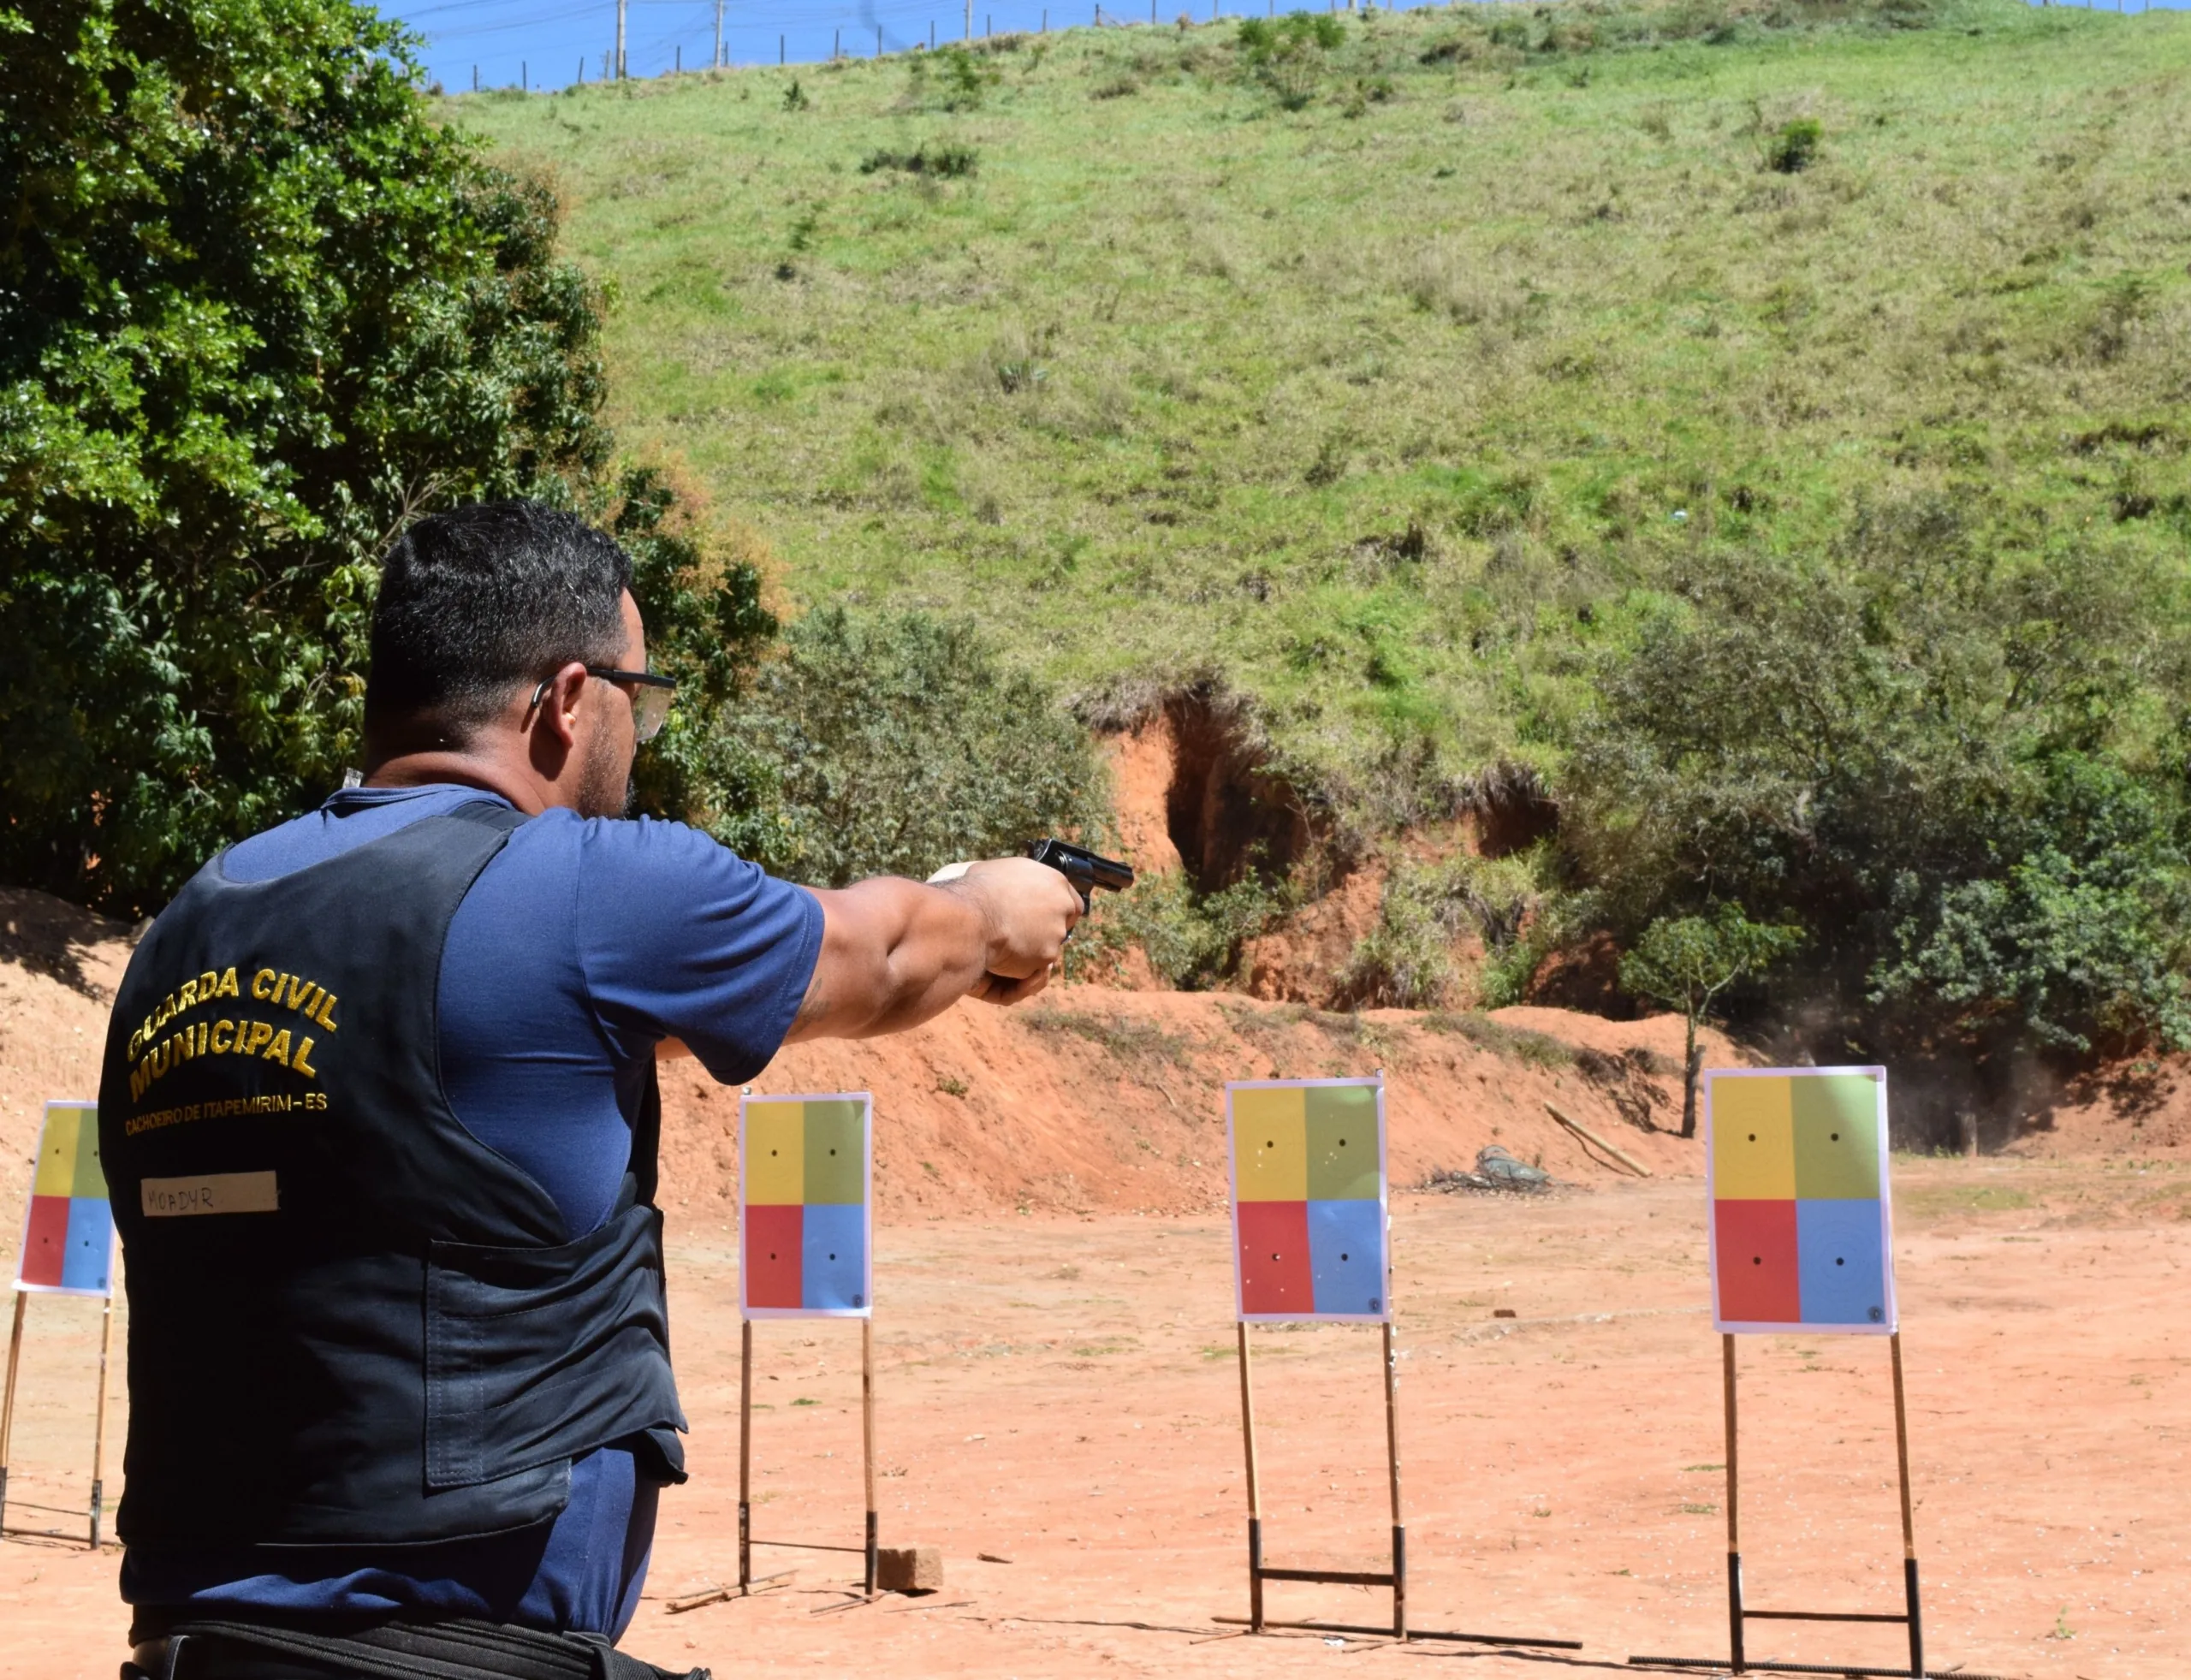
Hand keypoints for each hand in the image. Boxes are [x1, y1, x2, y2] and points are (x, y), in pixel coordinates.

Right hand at [934, 856, 1082, 1005]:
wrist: (971, 916)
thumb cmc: (978, 890)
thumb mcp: (1001, 872)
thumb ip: (1019, 881)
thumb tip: (1012, 883)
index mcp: (1054, 881)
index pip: (1072, 902)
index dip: (1058, 912)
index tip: (1045, 919)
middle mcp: (1062, 905)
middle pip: (1063, 925)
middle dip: (1047, 932)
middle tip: (1024, 935)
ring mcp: (1057, 931)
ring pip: (1049, 946)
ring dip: (1032, 948)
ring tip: (1006, 944)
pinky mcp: (1048, 955)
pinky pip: (1037, 963)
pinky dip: (1021, 964)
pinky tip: (1002, 956)